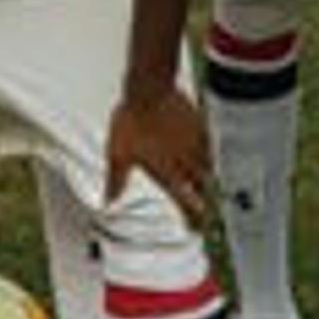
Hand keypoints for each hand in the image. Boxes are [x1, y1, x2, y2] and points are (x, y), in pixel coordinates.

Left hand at [105, 78, 212, 227]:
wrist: (149, 88)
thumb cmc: (130, 121)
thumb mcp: (117, 153)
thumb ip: (116, 180)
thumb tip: (108, 202)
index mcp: (167, 172)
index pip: (185, 202)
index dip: (193, 218)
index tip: (196, 229)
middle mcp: (186, 162)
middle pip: (204, 188)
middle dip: (207, 202)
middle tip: (209, 211)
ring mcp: (196, 143)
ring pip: (209, 167)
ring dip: (209, 178)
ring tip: (209, 184)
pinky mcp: (201, 125)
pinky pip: (209, 144)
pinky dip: (208, 153)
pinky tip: (206, 151)